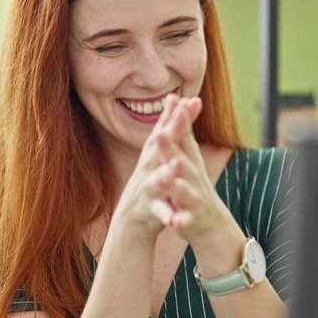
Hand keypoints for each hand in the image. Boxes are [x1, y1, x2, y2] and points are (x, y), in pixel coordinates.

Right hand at [109, 94, 193, 238]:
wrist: (130, 220)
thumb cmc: (150, 182)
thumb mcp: (158, 154)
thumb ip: (169, 128)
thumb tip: (177, 97)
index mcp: (153, 155)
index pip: (164, 130)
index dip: (174, 114)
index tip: (187, 97)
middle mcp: (147, 169)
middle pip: (159, 148)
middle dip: (170, 131)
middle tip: (181, 115)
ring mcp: (147, 190)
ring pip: (157, 180)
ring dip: (167, 172)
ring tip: (178, 163)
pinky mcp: (148, 211)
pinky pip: (159, 213)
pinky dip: (167, 215)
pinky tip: (175, 219)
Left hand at [152, 98, 243, 253]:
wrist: (212, 224)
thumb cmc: (195, 187)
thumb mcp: (191, 158)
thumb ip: (184, 132)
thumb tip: (181, 101)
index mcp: (190, 162)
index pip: (185, 137)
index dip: (180, 120)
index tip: (174, 99)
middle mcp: (194, 177)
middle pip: (183, 160)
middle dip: (172, 148)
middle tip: (160, 134)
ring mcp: (194, 198)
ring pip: (184, 190)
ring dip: (175, 184)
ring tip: (164, 177)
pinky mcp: (191, 219)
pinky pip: (185, 220)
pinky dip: (179, 220)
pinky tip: (174, 222)